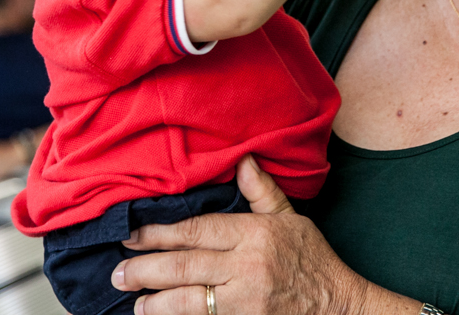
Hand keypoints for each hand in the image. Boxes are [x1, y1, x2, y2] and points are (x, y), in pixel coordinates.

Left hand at [112, 156, 369, 314]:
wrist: (339, 306)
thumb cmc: (312, 260)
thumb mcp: (291, 219)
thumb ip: (262, 192)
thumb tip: (242, 160)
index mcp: (255, 234)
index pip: (197, 231)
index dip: (159, 234)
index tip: (133, 235)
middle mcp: (248, 267)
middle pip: (185, 267)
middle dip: (146, 270)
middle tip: (120, 271)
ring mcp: (246, 302)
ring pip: (189, 301)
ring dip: (156, 303)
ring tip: (134, 301)